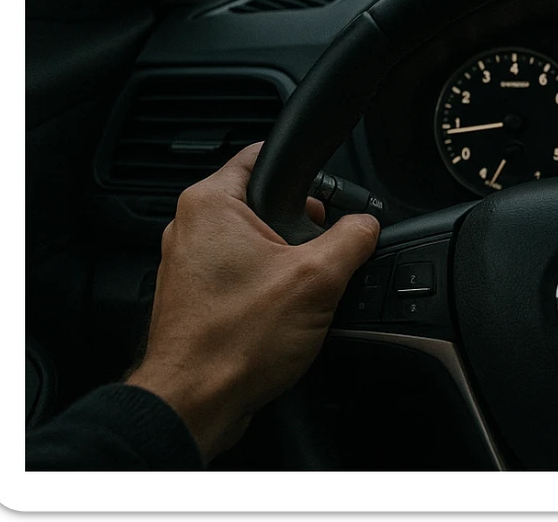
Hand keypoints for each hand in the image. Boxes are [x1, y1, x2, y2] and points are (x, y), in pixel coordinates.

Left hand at [125, 143, 379, 460]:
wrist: (196, 403)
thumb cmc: (233, 343)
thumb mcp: (318, 278)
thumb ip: (353, 237)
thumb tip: (368, 225)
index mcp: (210, 204)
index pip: (263, 154)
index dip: (306, 168)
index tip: (329, 187)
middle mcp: (190, 227)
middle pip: (264, 201)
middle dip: (302, 224)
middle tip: (322, 251)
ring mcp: (189, 264)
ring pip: (255, 241)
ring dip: (286, 259)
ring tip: (302, 288)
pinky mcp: (196, 297)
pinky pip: (242, 274)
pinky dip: (266, 286)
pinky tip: (283, 313)